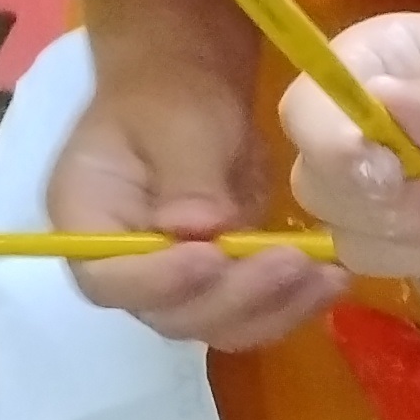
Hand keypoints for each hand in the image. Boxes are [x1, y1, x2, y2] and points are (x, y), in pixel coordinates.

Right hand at [48, 36, 352, 346]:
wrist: (193, 94)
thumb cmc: (169, 97)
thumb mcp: (175, 119)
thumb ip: (185, 176)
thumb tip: (198, 229)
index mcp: (87, 222)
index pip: (108, 279)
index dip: (160, 281)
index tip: (210, 256)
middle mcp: (125, 268)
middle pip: (172, 315)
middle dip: (236, 298)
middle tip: (292, 262)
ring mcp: (176, 285)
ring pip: (222, 325)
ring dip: (278, 309)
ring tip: (326, 276)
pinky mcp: (222, 286)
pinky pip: (256, 312)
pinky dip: (295, 303)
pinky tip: (333, 279)